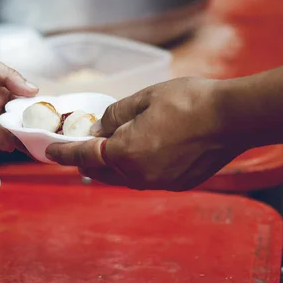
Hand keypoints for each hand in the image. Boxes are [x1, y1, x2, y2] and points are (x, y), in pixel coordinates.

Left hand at [45, 78, 243, 190]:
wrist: (234, 118)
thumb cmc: (189, 101)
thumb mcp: (144, 98)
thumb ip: (115, 116)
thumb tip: (99, 129)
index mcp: (126, 153)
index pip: (84, 155)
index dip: (63, 152)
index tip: (48, 151)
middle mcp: (139, 175)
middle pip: (100, 172)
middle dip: (85, 160)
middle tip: (79, 145)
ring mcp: (159, 183)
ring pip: (122, 178)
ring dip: (110, 166)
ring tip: (107, 148)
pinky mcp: (176, 184)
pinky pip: (145, 178)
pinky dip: (134, 168)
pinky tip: (140, 153)